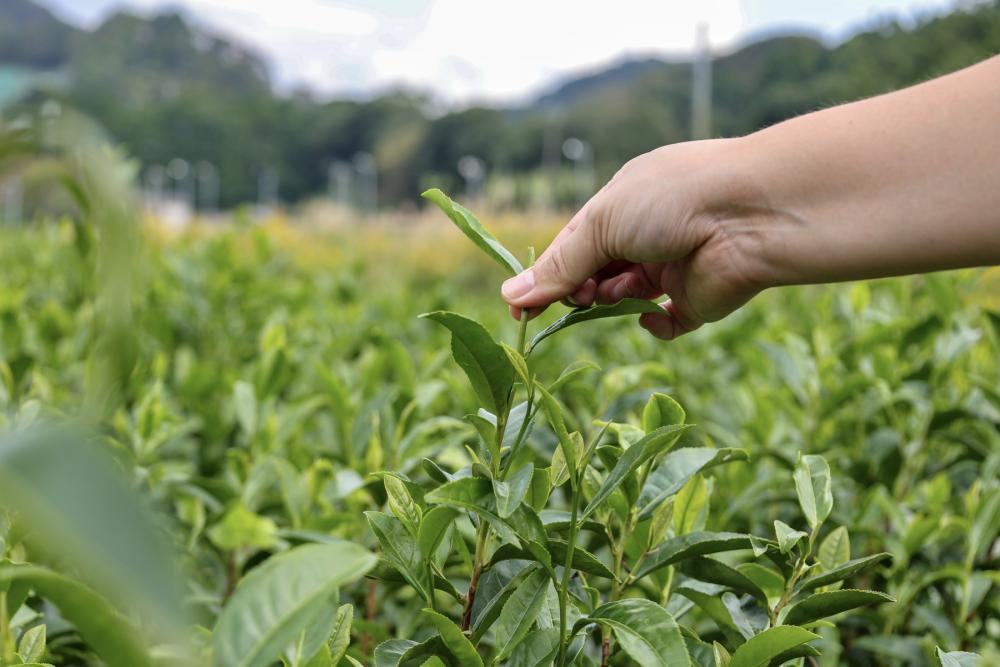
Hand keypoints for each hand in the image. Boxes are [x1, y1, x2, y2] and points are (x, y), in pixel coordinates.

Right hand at [501, 138, 771, 339]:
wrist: (749, 214)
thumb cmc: (671, 200)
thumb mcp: (602, 224)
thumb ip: (560, 266)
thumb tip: (510, 296)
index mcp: (623, 204)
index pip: (574, 244)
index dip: (547, 275)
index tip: (521, 308)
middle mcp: (648, 234)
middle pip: (595, 272)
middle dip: (576, 288)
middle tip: (574, 298)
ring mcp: (673, 267)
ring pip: (624, 298)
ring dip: (608, 301)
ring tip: (604, 298)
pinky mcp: (698, 299)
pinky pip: (667, 322)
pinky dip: (653, 324)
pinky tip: (651, 314)